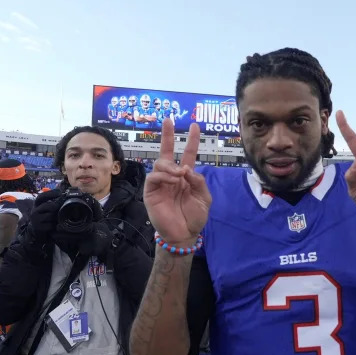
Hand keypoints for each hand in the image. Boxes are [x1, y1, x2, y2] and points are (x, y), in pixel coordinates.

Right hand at [27, 190, 61, 242]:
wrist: (36, 230)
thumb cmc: (44, 216)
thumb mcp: (46, 208)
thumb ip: (52, 201)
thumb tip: (63, 194)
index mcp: (37, 204)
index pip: (41, 196)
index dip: (50, 193)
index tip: (60, 192)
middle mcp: (34, 210)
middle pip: (46, 205)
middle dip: (55, 206)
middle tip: (59, 207)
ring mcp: (35, 219)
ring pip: (49, 216)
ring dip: (56, 217)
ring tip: (57, 218)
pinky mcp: (38, 228)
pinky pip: (50, 225)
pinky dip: (54, 225)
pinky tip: (55, 225)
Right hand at [143, 119, 210, 245]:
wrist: (183, 234)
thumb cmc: (194, 217)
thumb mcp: (204, 198)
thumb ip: (199, 182)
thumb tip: (187, 168)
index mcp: (186, 176)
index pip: (188, 154)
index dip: (192, 140)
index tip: (194, 126)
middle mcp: (172, 176)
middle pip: (167, 151)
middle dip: (167, 135)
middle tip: (168, 120)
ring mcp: (161, 183)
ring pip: (160, 163)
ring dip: (171, 165)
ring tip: (179, 174)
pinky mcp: (151, 192)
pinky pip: (154, 177)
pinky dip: (164, 175)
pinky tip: (173, 180)